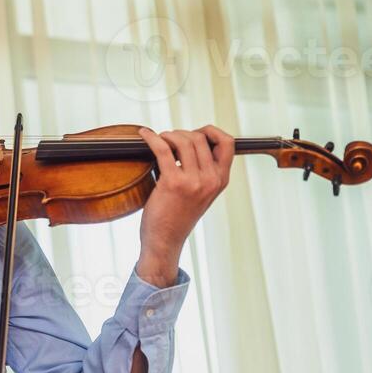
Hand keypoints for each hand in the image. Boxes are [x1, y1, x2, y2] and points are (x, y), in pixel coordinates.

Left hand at [135, 125, 234, 285]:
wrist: (165, 240)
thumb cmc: (178, 217)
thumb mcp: (202, 194)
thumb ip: (204, 172)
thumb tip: (192, 143)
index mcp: (221, 180)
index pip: (228, 143)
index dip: (211, 131)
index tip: (196, 133)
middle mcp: (211, 179)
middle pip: (201, 138)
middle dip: (182, 133)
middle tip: (169, 139)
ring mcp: (193, 181)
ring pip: (184, 140)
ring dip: (168, 135)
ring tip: (159, 139)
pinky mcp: (172, 183)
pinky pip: (163, 149)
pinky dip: (152, 138)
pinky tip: (143, 135)